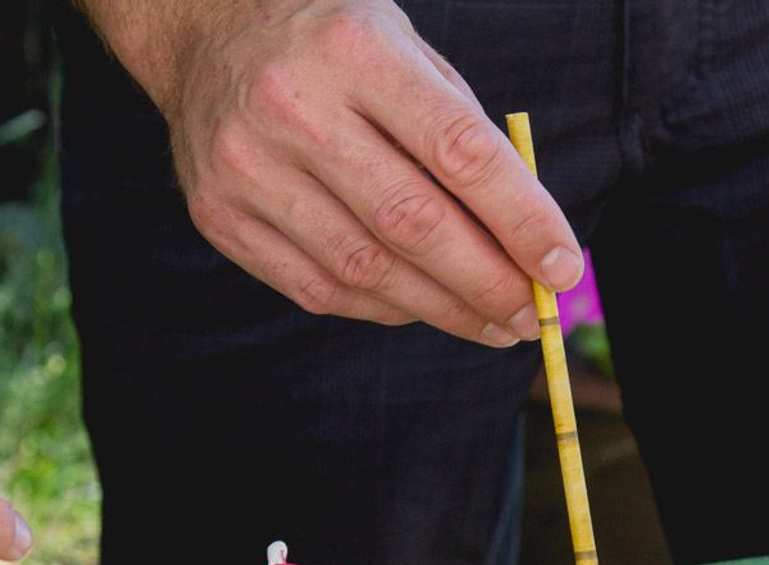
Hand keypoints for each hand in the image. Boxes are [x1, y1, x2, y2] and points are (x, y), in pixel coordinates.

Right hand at [82, 0, 583, 343]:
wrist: (204, 35)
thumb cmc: (332, 46)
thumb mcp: (404, 48)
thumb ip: (462, 133)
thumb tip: (529, 242)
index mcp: (355, 48)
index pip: (460, 152)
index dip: (522, 221)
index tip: (563, 270)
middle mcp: (293, 106)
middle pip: (413, 223)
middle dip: (486, 283)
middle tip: (531, 318)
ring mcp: (247, 167)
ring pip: (367, 270)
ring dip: (442, 310)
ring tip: (491, 325)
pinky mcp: (221, 217)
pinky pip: (321, 290)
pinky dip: (385, 309)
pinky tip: (424, 310)